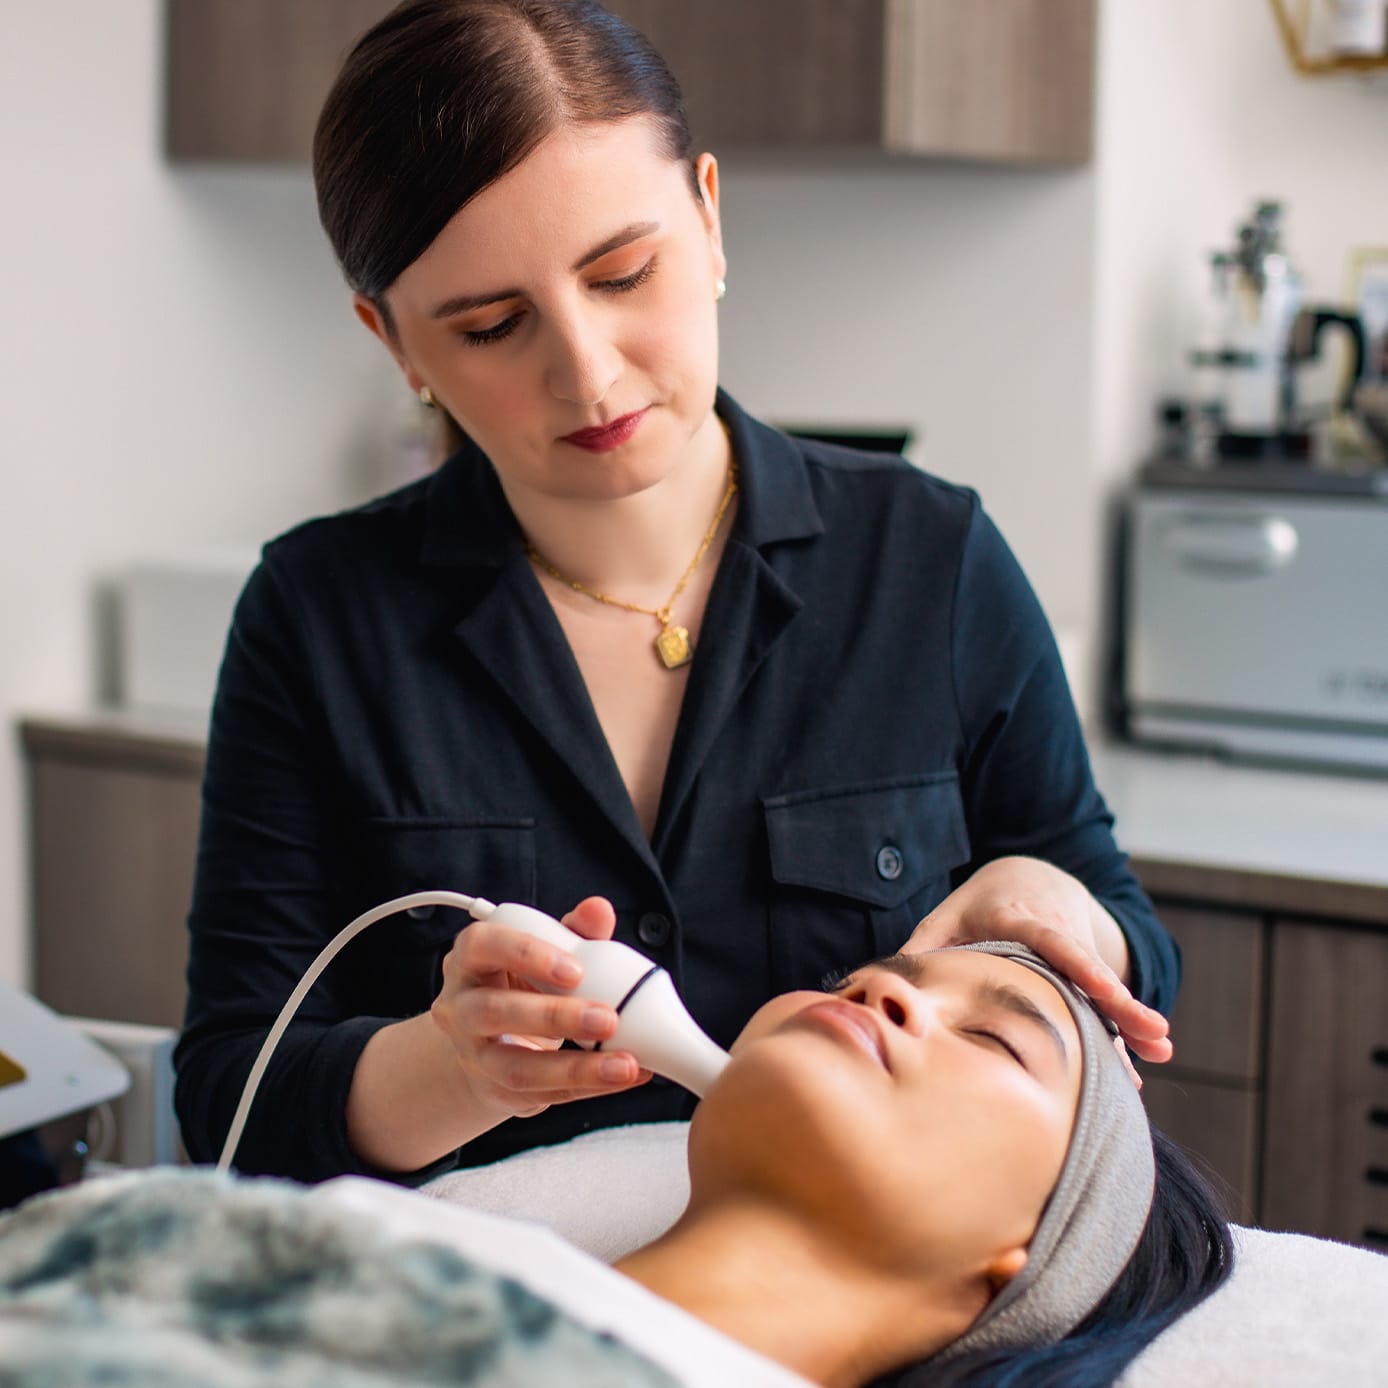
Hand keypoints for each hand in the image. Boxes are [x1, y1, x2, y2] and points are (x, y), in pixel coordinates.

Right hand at [429, 896, 650, 1120]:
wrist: (490, 1040)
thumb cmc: (521, 984)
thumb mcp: (542, 953)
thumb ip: (573, 931)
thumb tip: (598, 910)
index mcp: (471, 958)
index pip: (483, 946)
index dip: (526, 954)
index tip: (576, 968)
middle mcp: (461, 1007)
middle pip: (493, 1011)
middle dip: (555, 1017)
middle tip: (609, 1018)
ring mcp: (473, 1054)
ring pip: (515, 1066)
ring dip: (576, 1068)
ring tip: (625, 1064)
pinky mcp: (495, 1090)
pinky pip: (542, 1095)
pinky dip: (588, 1086)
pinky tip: (622, 1076)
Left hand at [902, 856, 1172, 1064]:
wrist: (1030, 878)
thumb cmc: (979, 905)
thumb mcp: (948, 915)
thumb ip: (924, 946)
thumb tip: (886, 985)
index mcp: (1023, 920)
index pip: (1054, 943)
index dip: (1080, 967)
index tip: (1105, 987)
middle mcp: (1059, 936)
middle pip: (1091, 972)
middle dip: (1122, 1003)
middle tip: (1155, 1033)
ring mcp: (1078, 955)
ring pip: (1103, 992)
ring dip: (1131, 1022)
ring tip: (1161, 1049)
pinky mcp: (1086, 975)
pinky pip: (1102, 1006)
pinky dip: (1119, 1034)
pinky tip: (1140, 1067)